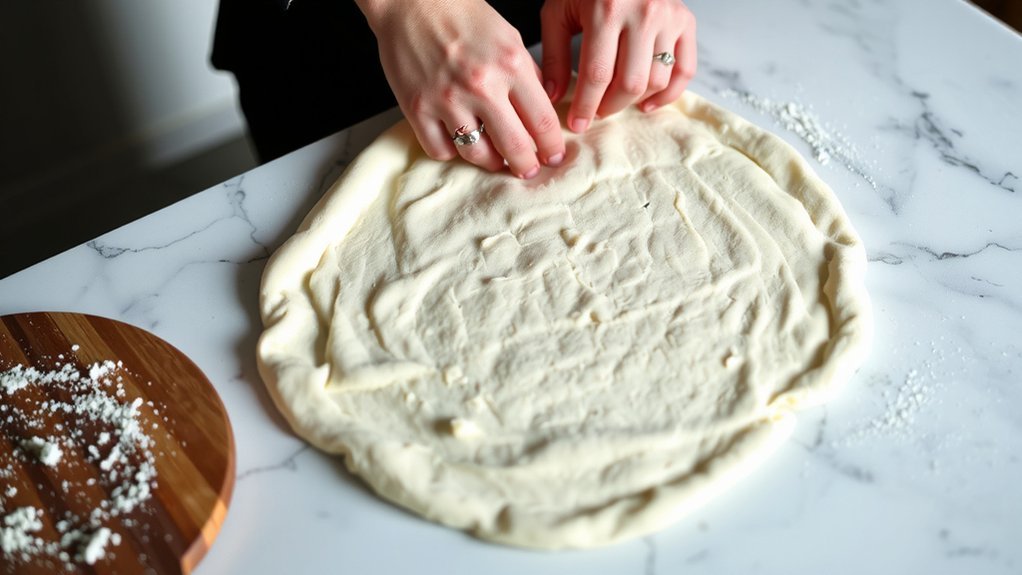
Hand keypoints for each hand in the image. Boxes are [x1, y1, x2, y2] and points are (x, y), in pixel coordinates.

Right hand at [358, 0, 564, 178]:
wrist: (410, 1)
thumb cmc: (459, 13)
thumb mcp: (507, 36)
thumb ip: (527, 74)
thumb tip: (542, 109)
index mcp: (510, 64)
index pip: (543, 121)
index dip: (552, 146)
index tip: (553, 156)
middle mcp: (481, 86)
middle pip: (514, 146)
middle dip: (526, 165)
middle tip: (528, 169)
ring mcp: (447, 100)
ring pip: (477, 154)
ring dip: (491, 162)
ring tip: (496, 159)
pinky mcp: (417, 109)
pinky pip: (440, 150)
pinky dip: (452, 152)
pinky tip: (459, 142)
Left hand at [540, 0, 696, 131]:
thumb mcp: (558, 12)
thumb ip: (553, 55)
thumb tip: (553, 96)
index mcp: (606, 11)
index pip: (597, 75)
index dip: (586, 106)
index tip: (577, 124)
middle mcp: (643, 14)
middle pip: (630, 83)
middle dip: (609, 107)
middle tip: (595, 112)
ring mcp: (668, 18)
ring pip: (656, 80)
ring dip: (634, 101)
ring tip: (615, 102)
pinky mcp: (686, 21)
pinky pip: (685, 70)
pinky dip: (669, 94)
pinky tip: (647, 104)